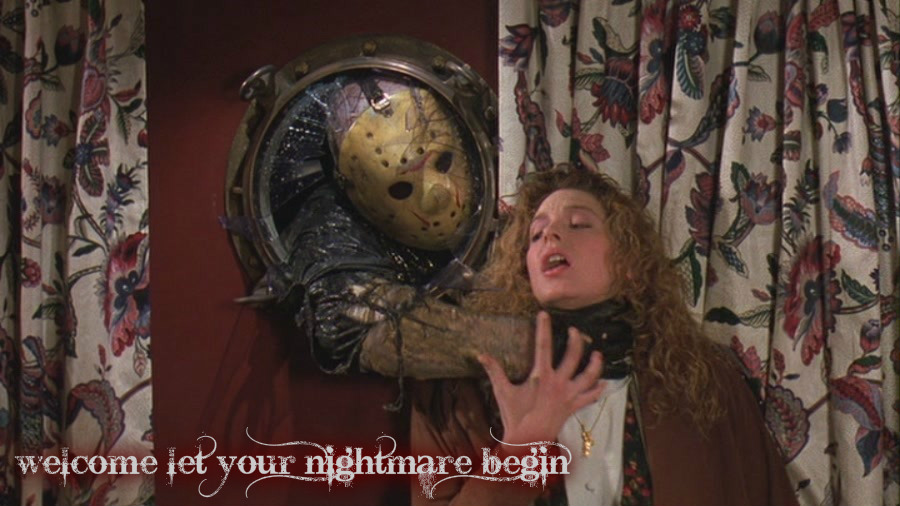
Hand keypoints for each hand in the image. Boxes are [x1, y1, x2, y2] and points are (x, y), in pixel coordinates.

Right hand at [478, 311, 604, 444]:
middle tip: (574, 330)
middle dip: (576, 340)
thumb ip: (494, 370)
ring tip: (597, 353)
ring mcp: (568, 395)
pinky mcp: (573, 407)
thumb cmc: (515, 415)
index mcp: (541, 376)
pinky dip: (598, 390)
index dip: (543, 328)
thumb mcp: (502, 391)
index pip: (543, 345)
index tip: (544, 314)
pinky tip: (603, 383)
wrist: (528, 440)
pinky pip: (590, 397)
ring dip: (595, 364)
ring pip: (588, 376)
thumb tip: (480, 354)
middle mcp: (558, 383)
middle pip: (573, 356)